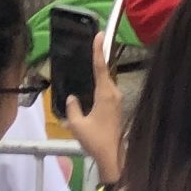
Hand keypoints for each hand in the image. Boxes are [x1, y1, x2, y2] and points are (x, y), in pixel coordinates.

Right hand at [61, 33, 125, 184]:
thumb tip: (71, 98)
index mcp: (105, 94)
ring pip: (105, 83)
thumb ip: (72, 108)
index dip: (98, 50)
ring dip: (97, 77)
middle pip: (104, 73)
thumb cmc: (95, 140)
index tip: (99, 34)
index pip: (100, 67)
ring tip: (88, 70)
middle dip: (98, 61)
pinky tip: (91, 93)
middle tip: (93, 45)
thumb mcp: (77, 125)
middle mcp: (114, 93)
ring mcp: (118, 100)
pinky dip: (99, 87)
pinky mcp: (118, 107)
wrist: (113, 155)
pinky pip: (107, 92)